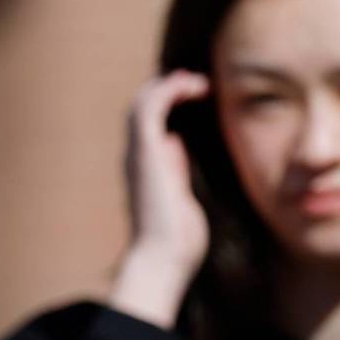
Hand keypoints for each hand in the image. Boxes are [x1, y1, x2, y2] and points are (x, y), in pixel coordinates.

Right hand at [110, 70, 210, 329]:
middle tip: (202, 85)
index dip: (172, 103)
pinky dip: (170, 89)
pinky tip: (195, 88)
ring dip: (170, 84)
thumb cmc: (180, 241)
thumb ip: (183, 173)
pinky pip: (150, 106)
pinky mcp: (145, 151)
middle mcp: (137, 156)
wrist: (164, 257)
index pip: (152, 124)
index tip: (202, 97)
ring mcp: (138, 153)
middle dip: (170, 88)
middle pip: (143, 107)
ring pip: (143, 100)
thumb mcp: (187, 198)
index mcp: (148, 167)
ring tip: (199, 83)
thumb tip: (183, 148)